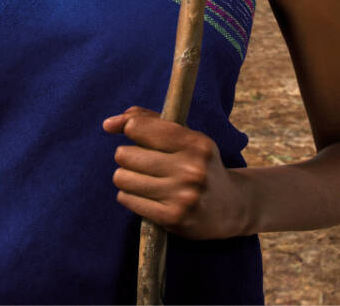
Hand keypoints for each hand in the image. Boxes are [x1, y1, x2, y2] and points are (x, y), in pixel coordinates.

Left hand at [102, 106, 251, 239]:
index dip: (128, 128)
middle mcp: (191, 169)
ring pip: (122, 178)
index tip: (131, 132)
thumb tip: (108, 124)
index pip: (139, 127)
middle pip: (125, 154)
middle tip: (143, 162)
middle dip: (128, 156)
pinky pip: (127, 199)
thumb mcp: (185, 137)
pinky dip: (130, 196)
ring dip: (126, 177)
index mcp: (196, 143)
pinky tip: (145, 195)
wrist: (231, 206)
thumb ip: (148, 121)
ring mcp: (182, 196)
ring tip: (142, 179)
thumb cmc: (199, 164)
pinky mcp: (173, 218)